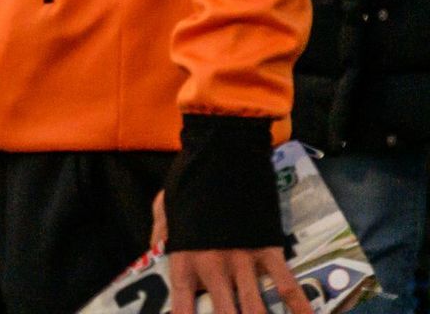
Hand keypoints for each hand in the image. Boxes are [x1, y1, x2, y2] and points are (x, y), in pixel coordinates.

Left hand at [150, 192, 313, 313]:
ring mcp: (244, 260)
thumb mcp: (166, 207)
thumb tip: (155, 251)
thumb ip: (161, 234)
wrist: (222, 155)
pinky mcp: (270, 249)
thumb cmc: (190, 181)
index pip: (183, 305)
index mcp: (185, 258)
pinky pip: (287, 286)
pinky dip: (299, 309)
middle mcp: (214, 267)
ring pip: (256, 309)